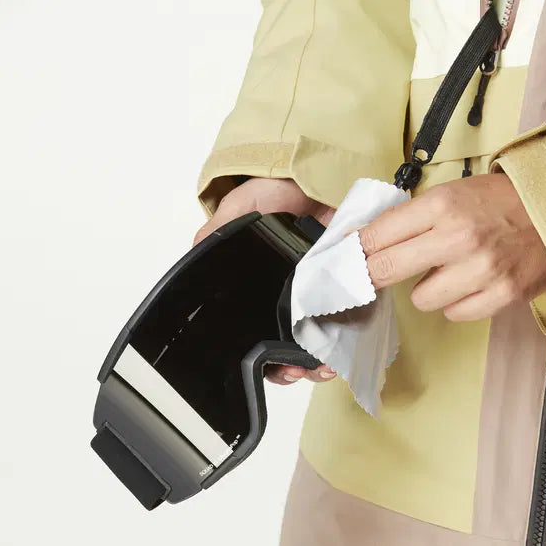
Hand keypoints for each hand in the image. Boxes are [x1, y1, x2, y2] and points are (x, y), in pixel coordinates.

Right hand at [194, 177, 335, 383]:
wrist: (318, 175)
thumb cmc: (277, 190)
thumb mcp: (240, 210)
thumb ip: (218, 233)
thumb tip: (196, 253)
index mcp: (262, 289)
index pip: (257, 333)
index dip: (262, 357)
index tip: (273, 368)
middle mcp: (290, 297)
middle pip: (288, 343)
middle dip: (292, 365)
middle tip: (299, 370)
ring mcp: (321, 294)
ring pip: (319, 339)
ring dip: (320, 358)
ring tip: (322, 366)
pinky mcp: (349, 285)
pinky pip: (350, 319)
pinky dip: (348, 339)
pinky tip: (344, 351)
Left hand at [359, 173, 545, 320]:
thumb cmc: (497, 203)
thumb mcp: (450, 194)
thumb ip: (409, 217)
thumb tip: (362, 241)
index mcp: (441, 206)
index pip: (377, 235)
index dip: (354, 250)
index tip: (344, 259)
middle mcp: (457, 238)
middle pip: (385, 269)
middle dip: (370, 275)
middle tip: (369, 276)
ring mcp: (480, 271)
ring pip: (421, 300)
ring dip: (427, 289)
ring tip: (446, 272)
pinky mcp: (500, 296)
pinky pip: (453, 314)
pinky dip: (455, 302)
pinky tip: (469, 284)